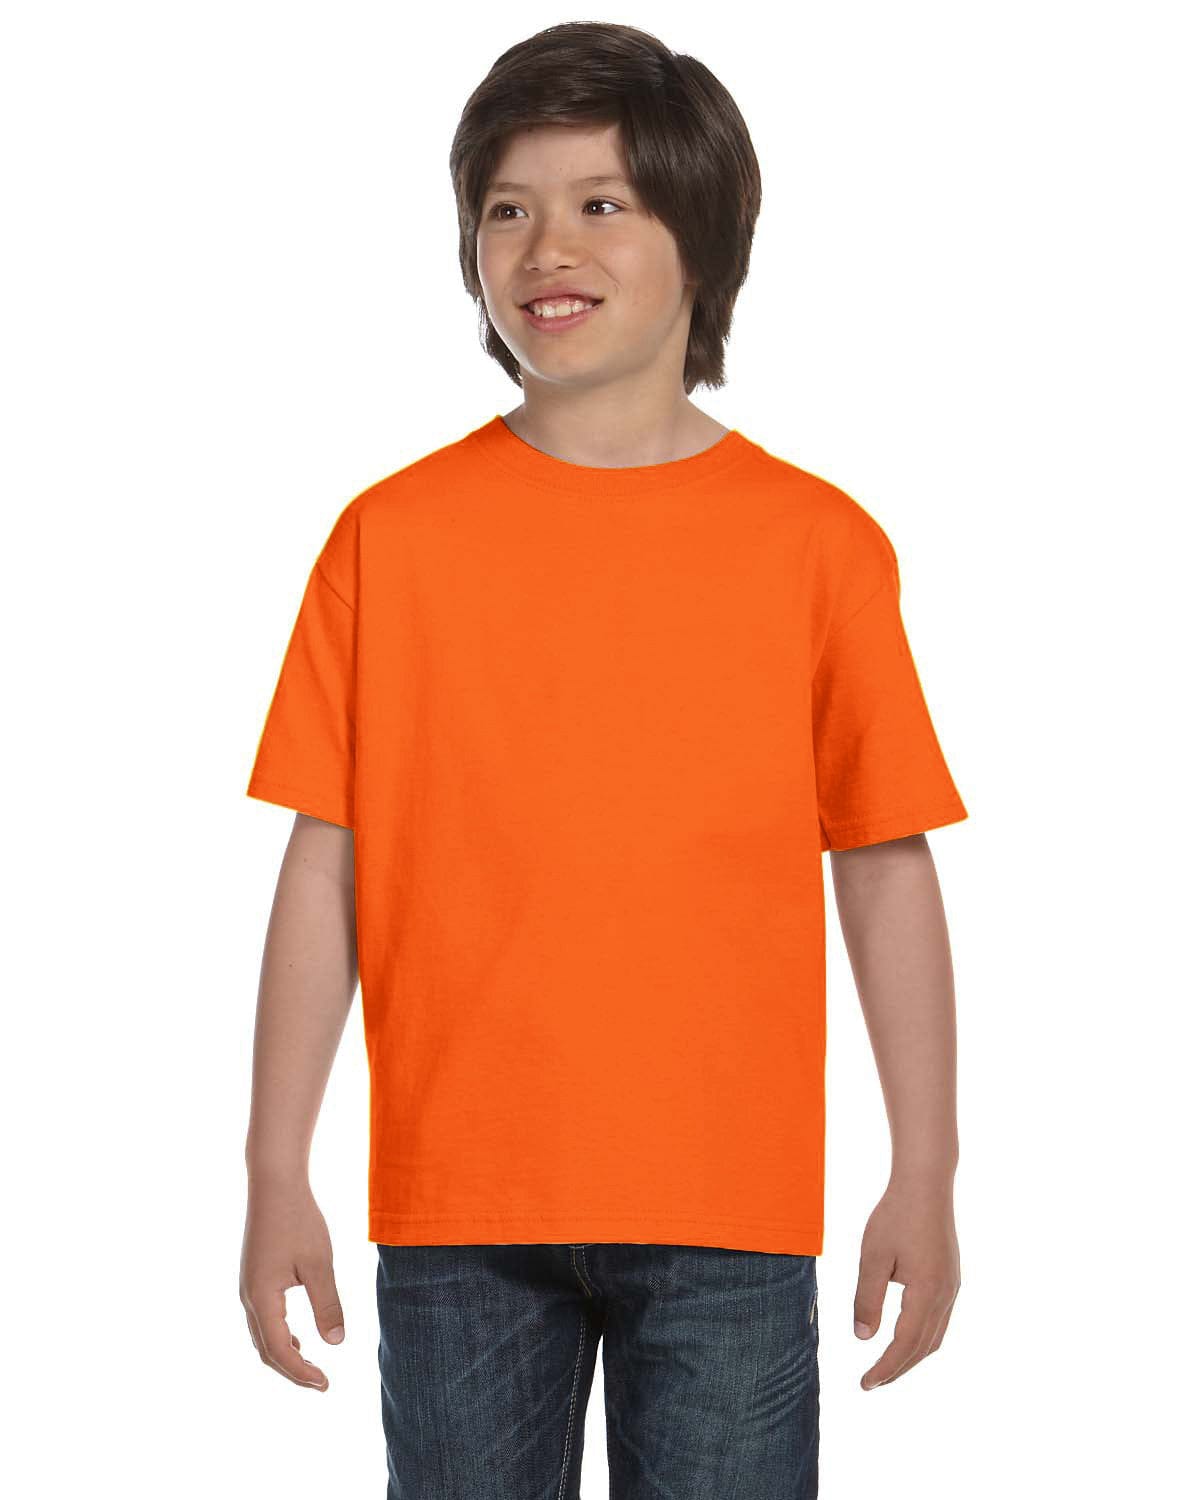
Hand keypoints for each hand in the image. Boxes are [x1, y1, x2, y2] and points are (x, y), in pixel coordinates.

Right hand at [240, 1176, 345, 1390]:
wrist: (274, 1184)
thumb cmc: (298, 1220)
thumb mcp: (319, 1264)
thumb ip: (327, 1304)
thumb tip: (336, 1343)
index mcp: (262, 1298)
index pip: (280, 1350)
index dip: (302, 1373)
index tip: (326, 1385)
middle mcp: (249, 1297)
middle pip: (266, 1349)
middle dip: (292, 1370)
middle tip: (321, 1383)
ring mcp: (249, 1286)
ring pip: (262, 1334)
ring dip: (284, 1354)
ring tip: (310, 1365)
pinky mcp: (254, 1276)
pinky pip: (262, 1318)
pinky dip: (279, 1335)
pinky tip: (298, 1334)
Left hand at [853, 1176, 959, 1389]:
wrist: (926, 1184)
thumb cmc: (895, 1215)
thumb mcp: (873, 1257)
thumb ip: (867, 1299)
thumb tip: (863, 1338)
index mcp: (927, 1293)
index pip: (904, 1344)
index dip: (885, 1368)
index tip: (865, 1384)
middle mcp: (945, 1295)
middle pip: (923, 1347)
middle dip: (898, 1368)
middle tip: (871, 1383)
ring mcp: (952, 1287)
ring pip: (935, 1336)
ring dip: (911, 1355)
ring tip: (886, 1366)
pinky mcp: (950, 1277)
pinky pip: (939, 1320)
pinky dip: (921, 1337)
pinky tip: (904, 1336)